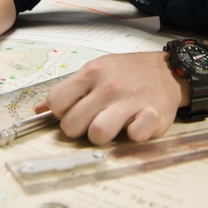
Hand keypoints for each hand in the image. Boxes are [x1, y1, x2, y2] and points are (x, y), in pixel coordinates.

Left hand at [36, 52, 184, 143]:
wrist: (168, 71)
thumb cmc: (127, 73)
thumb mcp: (95, 71)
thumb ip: (68, 90)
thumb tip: (38, 110)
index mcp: (91, 73)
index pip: (56, 102)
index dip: (61, 112)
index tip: (73, 111)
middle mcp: (108, 86)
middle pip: (72, 125)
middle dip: (78, 129)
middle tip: (91, 122)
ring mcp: (130, 101)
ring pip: (98, 134)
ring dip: (102, 136)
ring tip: (111, 127)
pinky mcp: (153, 115)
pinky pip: (134, 136)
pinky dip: (132, 136)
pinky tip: (134, 125)